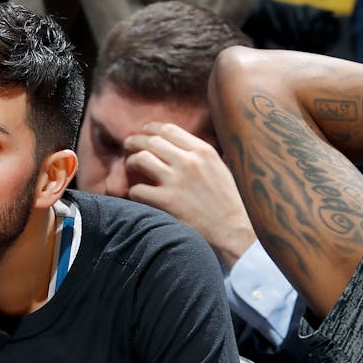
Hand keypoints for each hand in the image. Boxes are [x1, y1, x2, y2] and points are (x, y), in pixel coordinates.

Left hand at [123, 122, 256, 268]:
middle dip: (135, 141)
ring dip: (131, 162)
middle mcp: (189, 162)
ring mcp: (176, 182)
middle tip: (128, 145)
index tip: (144, 132)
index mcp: (204, 152)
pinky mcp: (167, 202)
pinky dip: (134, 191)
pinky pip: (138, 189)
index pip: (169, 130)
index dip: (151, 129)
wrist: (235, 233)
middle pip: (151, 141)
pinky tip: (138, 194)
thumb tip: (184, 147)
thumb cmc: (230, 204)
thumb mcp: (222, 170)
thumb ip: (203, 156)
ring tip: (130, 167)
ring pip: (141, 159)